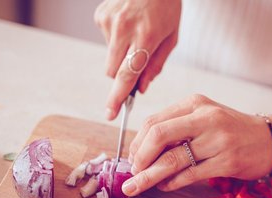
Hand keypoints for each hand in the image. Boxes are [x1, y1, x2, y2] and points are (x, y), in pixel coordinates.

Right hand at [94, 0, 180, 119]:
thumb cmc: (166, 7)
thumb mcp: (171, 37)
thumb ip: (156, 65)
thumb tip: (140, 89)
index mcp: (146, 36)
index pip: (127, 74)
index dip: (118, 97)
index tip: (110, 113)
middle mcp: (124, 29)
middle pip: (114, 71)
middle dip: (123, 77)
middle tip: (136, 68)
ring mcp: (109, 22)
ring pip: (110, 58)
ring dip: (122, 56)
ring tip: (136, 35)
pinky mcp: (100, 16)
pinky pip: (107, 42)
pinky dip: (117, 39)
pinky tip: (128, 25)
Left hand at [121, 94, 271, 195]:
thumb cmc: (234, 130)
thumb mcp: (206, 117)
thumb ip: (178, 128)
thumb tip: (142, 151)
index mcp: (195, 104)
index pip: (154, 121)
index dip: (137, 143)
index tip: (132, 158)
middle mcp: (205, 118)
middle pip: (158, 136)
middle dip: (139, 158)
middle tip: (132, 173)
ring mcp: (217, 140)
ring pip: (172, 159)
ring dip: (149, 176)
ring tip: (136, 187)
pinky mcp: (227, 162)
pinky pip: (189, 175)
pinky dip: (172, 183)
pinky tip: (165, 186)